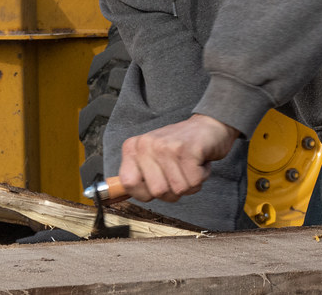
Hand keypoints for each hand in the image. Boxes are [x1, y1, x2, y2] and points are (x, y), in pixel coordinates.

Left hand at [118, 114, 239, 202]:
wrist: (208, 126)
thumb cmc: (179, 148)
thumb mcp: (151, 159)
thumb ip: (137, 176)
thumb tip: (114, 195)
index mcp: (133, 147)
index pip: (128, 183)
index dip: (144, 192)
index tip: (156, 185)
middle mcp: (146, 144)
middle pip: (157, 191)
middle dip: (173, 191)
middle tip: (179, 174)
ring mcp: (167, 146)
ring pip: (178, 189)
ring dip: (190, 184)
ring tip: (189, 166)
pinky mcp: (188, 149)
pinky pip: (194, 182)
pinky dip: (201, 177)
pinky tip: (199, 162)